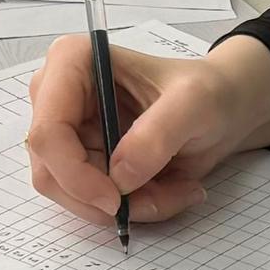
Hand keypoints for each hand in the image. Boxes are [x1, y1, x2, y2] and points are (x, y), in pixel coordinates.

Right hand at [26, 36, 269, 227]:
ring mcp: (66, 132)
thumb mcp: (195, 103)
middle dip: (106, 197)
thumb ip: (158, 135)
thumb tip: (119, 177)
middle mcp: (56, 97)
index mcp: (71, 63)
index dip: (75, 174)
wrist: (223, 108)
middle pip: (52, 171)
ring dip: (126, 205)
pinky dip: (132, 207)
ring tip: (175, 191)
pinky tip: (166, 190)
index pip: (47, 132)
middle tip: (163, 198)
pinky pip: (92, 202)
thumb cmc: (208, 90)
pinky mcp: (80, 160)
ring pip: (72, 195)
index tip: (117, 199)